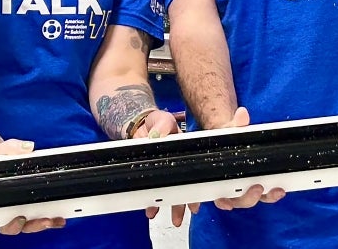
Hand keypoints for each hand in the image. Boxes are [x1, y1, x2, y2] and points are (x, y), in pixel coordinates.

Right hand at [0, 141, 67, 235]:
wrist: (3, 158)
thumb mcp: (0, 150)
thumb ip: (11, 148)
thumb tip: (28, 147)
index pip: (3, 220)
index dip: (12, 224)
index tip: (21, 218)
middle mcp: (11, 208)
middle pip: (22, 226)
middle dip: (34, 225)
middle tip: (45, 220)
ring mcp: (25, 207)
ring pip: (34, 223)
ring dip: (46, 222)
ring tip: (55, 218)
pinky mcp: (37, 203)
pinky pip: (45, 214)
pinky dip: (53, 216)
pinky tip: (61, 215)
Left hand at [137, 112, 196, 226]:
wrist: (141, 125)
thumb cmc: (157, 122)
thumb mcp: (163, 120)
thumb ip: (162, 126)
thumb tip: (157, 136)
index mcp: (186, 151)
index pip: (195, 170)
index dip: (196, 186)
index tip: (196, 199)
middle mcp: (178, 163)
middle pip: (184, 186)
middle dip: (183, 203)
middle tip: (183, 215)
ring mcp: (164, 170)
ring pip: (170, 191)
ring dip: (170, 206)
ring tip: (169, 218)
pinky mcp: (151, 173)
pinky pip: (153, 189)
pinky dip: (152, 201)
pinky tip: (150, 209)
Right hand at [212, 108, 285, 210]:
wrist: (231, 137)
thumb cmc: (226, 139)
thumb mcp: (228, 131)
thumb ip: (235, 125)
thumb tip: (242, 114)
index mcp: (222, 178)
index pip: (221, 197)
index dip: (224, 202)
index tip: (226, 200)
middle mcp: (234, 186)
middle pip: (241, 201)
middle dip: (249, 198)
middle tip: (258, 188)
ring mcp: (248, 186)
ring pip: (256, 198)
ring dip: (267, 197)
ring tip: (277, 191)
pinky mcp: (260, 182)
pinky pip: (267, 193)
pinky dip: (274, 194)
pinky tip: (281, 190)